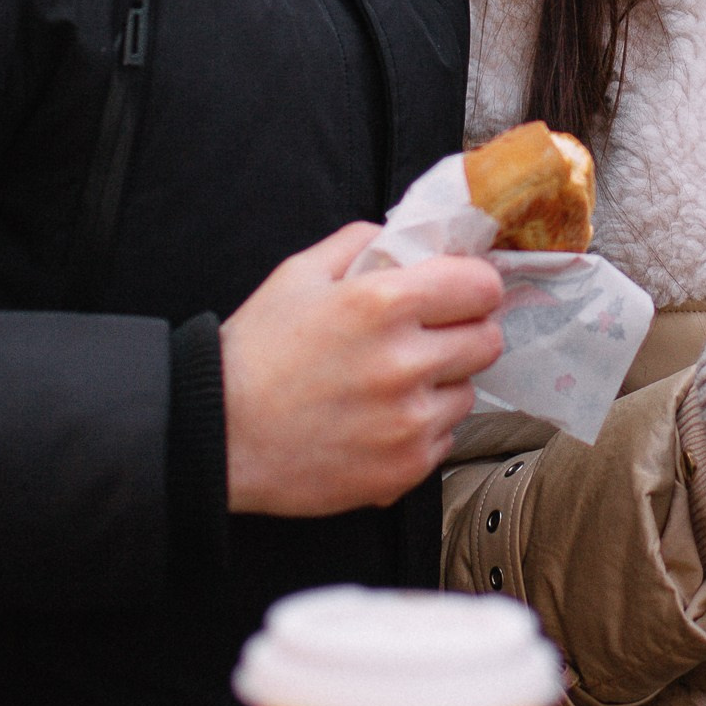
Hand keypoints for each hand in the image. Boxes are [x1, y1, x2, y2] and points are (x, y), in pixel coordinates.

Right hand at [220, 224, 503, 516]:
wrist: (217, 435)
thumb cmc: (255, 351)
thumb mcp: (299, 274)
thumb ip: (361, 243)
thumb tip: (408, 237)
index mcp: (383, 303)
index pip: (482, 287)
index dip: (473, 286)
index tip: (458, 293)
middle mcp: (405, 363)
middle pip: (488, 340)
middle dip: (464, 332)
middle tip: (429, 337)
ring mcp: (408, 422)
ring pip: (468, 392)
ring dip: (442, 385)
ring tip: (393, 385)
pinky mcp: (404, 469)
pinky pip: (445, 439)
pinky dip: (422, 429)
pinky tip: (379, 421)